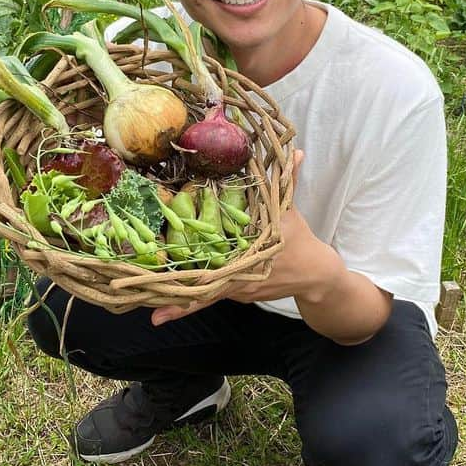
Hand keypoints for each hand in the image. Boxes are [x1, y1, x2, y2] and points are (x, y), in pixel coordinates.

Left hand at [150, 151, 332, 325]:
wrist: (316, 275)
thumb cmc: (300, 241)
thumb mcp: (290, 209)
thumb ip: (288, 181)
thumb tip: (294, 152)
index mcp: (250, 257)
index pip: (216, 269)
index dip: (193, 280)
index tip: (170, 289)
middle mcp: (242, 278)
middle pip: (205, 291)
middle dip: (178, 302)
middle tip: (149, 309)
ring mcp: (240, 290)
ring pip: (206, 296)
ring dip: (180, 303)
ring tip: (153, 313)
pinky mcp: (239, 294)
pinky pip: (212, 296)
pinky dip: (192, 302)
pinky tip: (165, 312)